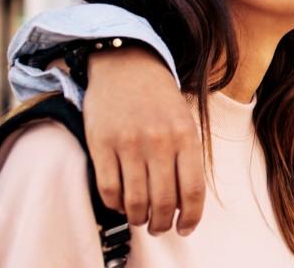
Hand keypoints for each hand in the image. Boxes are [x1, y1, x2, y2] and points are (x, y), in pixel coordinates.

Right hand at [82, 46, 204, 235]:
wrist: (126, 64)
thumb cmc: (160, 99)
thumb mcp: (185, 122)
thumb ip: (187, 159)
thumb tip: (184, 203)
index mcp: (186, 137)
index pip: (192, 191)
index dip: (190, 217)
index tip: (185, 228)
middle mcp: (159, 142)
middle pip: (163, 202)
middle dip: (161, 224)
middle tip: (158, 227)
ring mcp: (128, 144)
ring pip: (134, 201)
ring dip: (138, 219)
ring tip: (140, 219)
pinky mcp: (101, 144)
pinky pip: (108, 189)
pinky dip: (115, 205)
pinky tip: (121, 203)